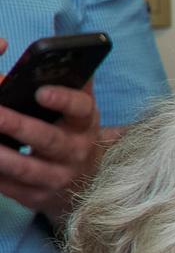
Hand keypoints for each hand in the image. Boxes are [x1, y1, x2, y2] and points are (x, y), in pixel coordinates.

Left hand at [0, 43, 104, 223]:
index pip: (80, 109)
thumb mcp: (79, 110)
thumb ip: (70, 83)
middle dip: (18, 126)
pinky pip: (10, 187)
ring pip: (26, 168)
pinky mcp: (38, 196)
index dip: (63, 100)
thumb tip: (52, 56)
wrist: (86, 183)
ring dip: (1, 156)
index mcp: (84, 124)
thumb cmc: (72, 134)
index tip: (41, 91)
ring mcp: (58, 178)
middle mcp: (76, 152)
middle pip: (47, 140)